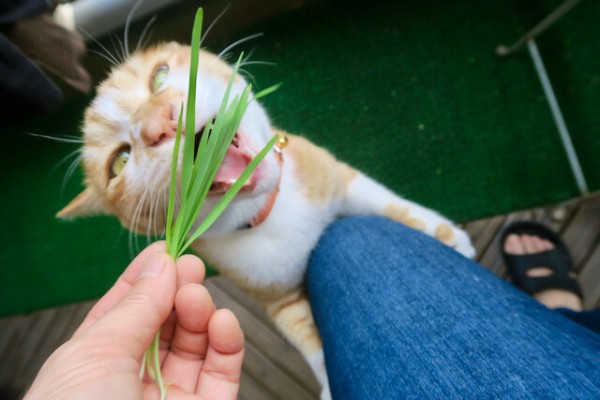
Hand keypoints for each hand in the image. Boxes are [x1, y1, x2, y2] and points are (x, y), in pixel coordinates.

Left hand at [24, 241, 243, 399]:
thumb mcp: (95, 352)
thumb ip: (137, 305)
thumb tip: (162, 262)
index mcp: (96, 361)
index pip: (126, 310)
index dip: (146, 279)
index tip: (168, 250)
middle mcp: (134, 379)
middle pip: (165, 324)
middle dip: (178, 292)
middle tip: (191, 268)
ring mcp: (171, 398)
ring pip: (196, 346)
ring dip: (202, 315)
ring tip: (199, 299)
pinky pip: (222, 373)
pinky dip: (228, 344)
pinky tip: (224, 322)